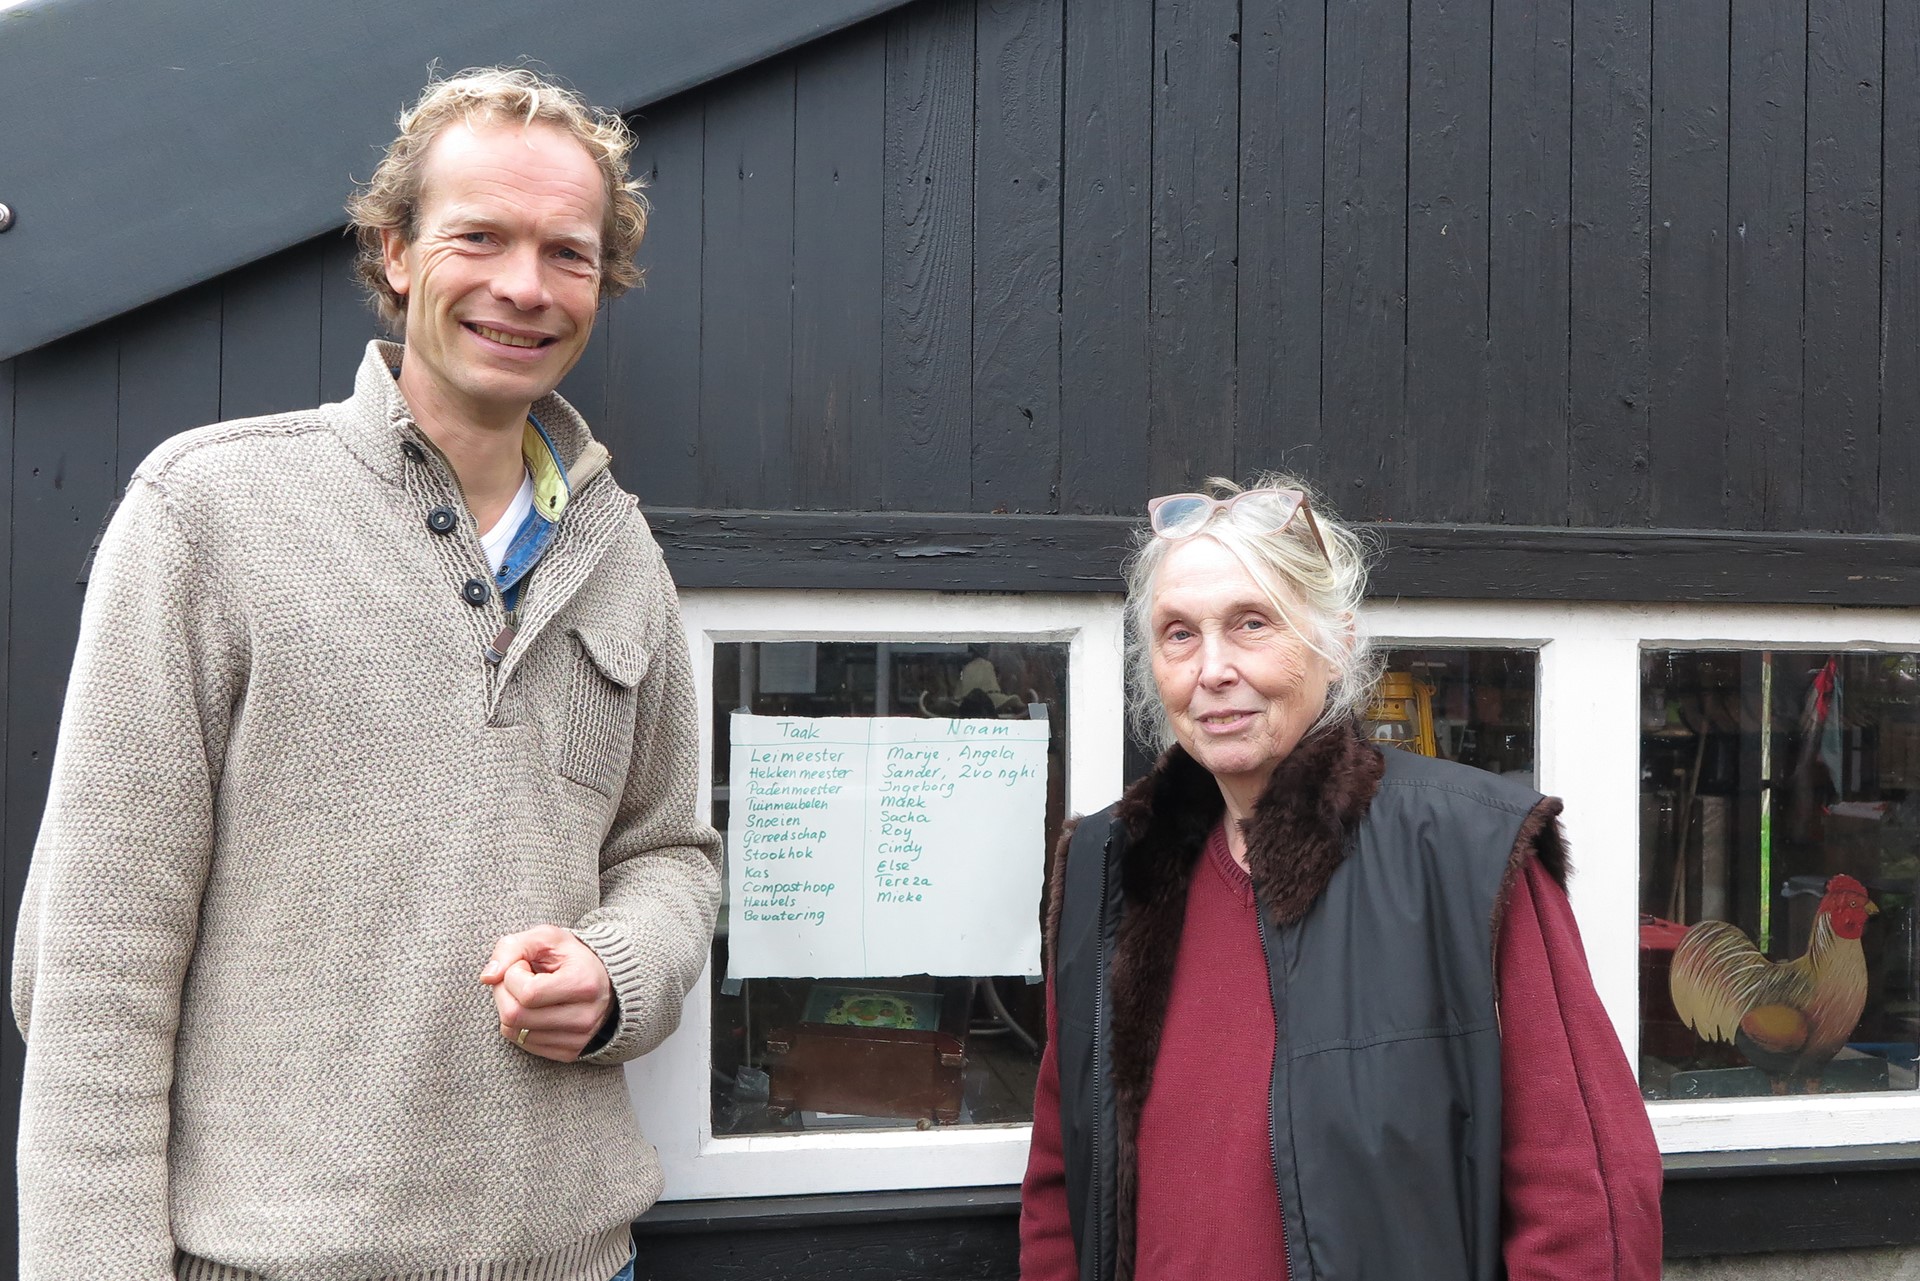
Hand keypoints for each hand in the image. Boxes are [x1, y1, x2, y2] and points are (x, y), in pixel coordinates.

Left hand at [480, 924, 613, 1061]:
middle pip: (516, 1016)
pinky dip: (518, 1025)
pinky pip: (523, 1044)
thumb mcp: (545, 938)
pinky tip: (534, 1009)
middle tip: (517, 978)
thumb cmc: (571, 956)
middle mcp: (585, 1017)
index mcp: (584, 984)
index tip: (523, 965)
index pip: (527, 993)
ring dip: (510, 1008)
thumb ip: (512, 948)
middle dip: (504, 993)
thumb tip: (487, 977)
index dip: (512, 975)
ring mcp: (578, 1039)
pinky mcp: (569, 1053)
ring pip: (515, 1032)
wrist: (605, 980)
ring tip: (528, 993)